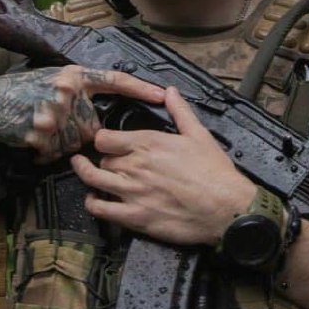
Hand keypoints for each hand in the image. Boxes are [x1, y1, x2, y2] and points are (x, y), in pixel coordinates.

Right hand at [0, 66, 164, 163]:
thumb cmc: (24, 93)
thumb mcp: (55, 81)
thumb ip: (82, 92)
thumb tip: (104, 117)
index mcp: (74, 76)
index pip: (115, 80)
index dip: (140, 88)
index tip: (162, 94)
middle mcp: (67, 91)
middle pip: (93, 126)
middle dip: (77, 132)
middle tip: (56, 124)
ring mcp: (53, 112)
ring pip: (74, 142)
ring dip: (60, 143)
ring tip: (40, 129)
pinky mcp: (40, 132)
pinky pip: (55, 152)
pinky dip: (45, 151)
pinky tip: (32, 138)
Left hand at [72, 86, 254, 244]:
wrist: (225, 207)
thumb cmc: (215, 172)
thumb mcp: (199, 134)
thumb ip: (180, 111)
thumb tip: (170, 91)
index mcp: (148, 144)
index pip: (105, 138)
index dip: (103, 140)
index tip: (106, 142)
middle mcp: (134, 166)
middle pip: (102, 159)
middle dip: (103, 159)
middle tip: (107, 161)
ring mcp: (132, 192)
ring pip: (93, 180)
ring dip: (86, 175)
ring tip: (83, 171)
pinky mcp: (134, 217)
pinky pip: (100, 209)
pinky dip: (92, 203)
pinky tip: (95, 200)